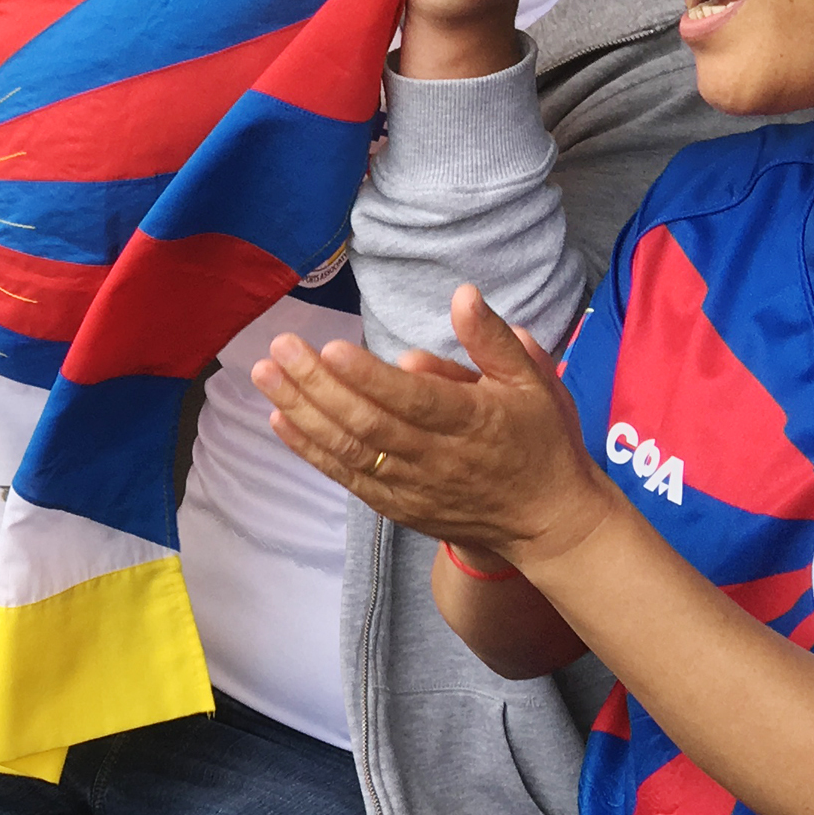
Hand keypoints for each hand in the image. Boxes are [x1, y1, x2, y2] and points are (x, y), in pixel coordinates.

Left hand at [249, 283, 622, 569]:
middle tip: (281, 348)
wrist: (546, 519)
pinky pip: (346, 477)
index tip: (331, 348)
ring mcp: (414, 487)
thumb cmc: (539, 440)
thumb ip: (492, 340)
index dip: (369, 377)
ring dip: (302, 412)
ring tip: (267, 375)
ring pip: (349, 450)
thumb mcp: (532, 382)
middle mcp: (439, 458)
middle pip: (369, 423)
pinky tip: (280, 417)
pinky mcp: (396, 505)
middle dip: (318, 385)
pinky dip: (310, 449)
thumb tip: (462, 295)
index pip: (413, 400)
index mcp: (474, 422)